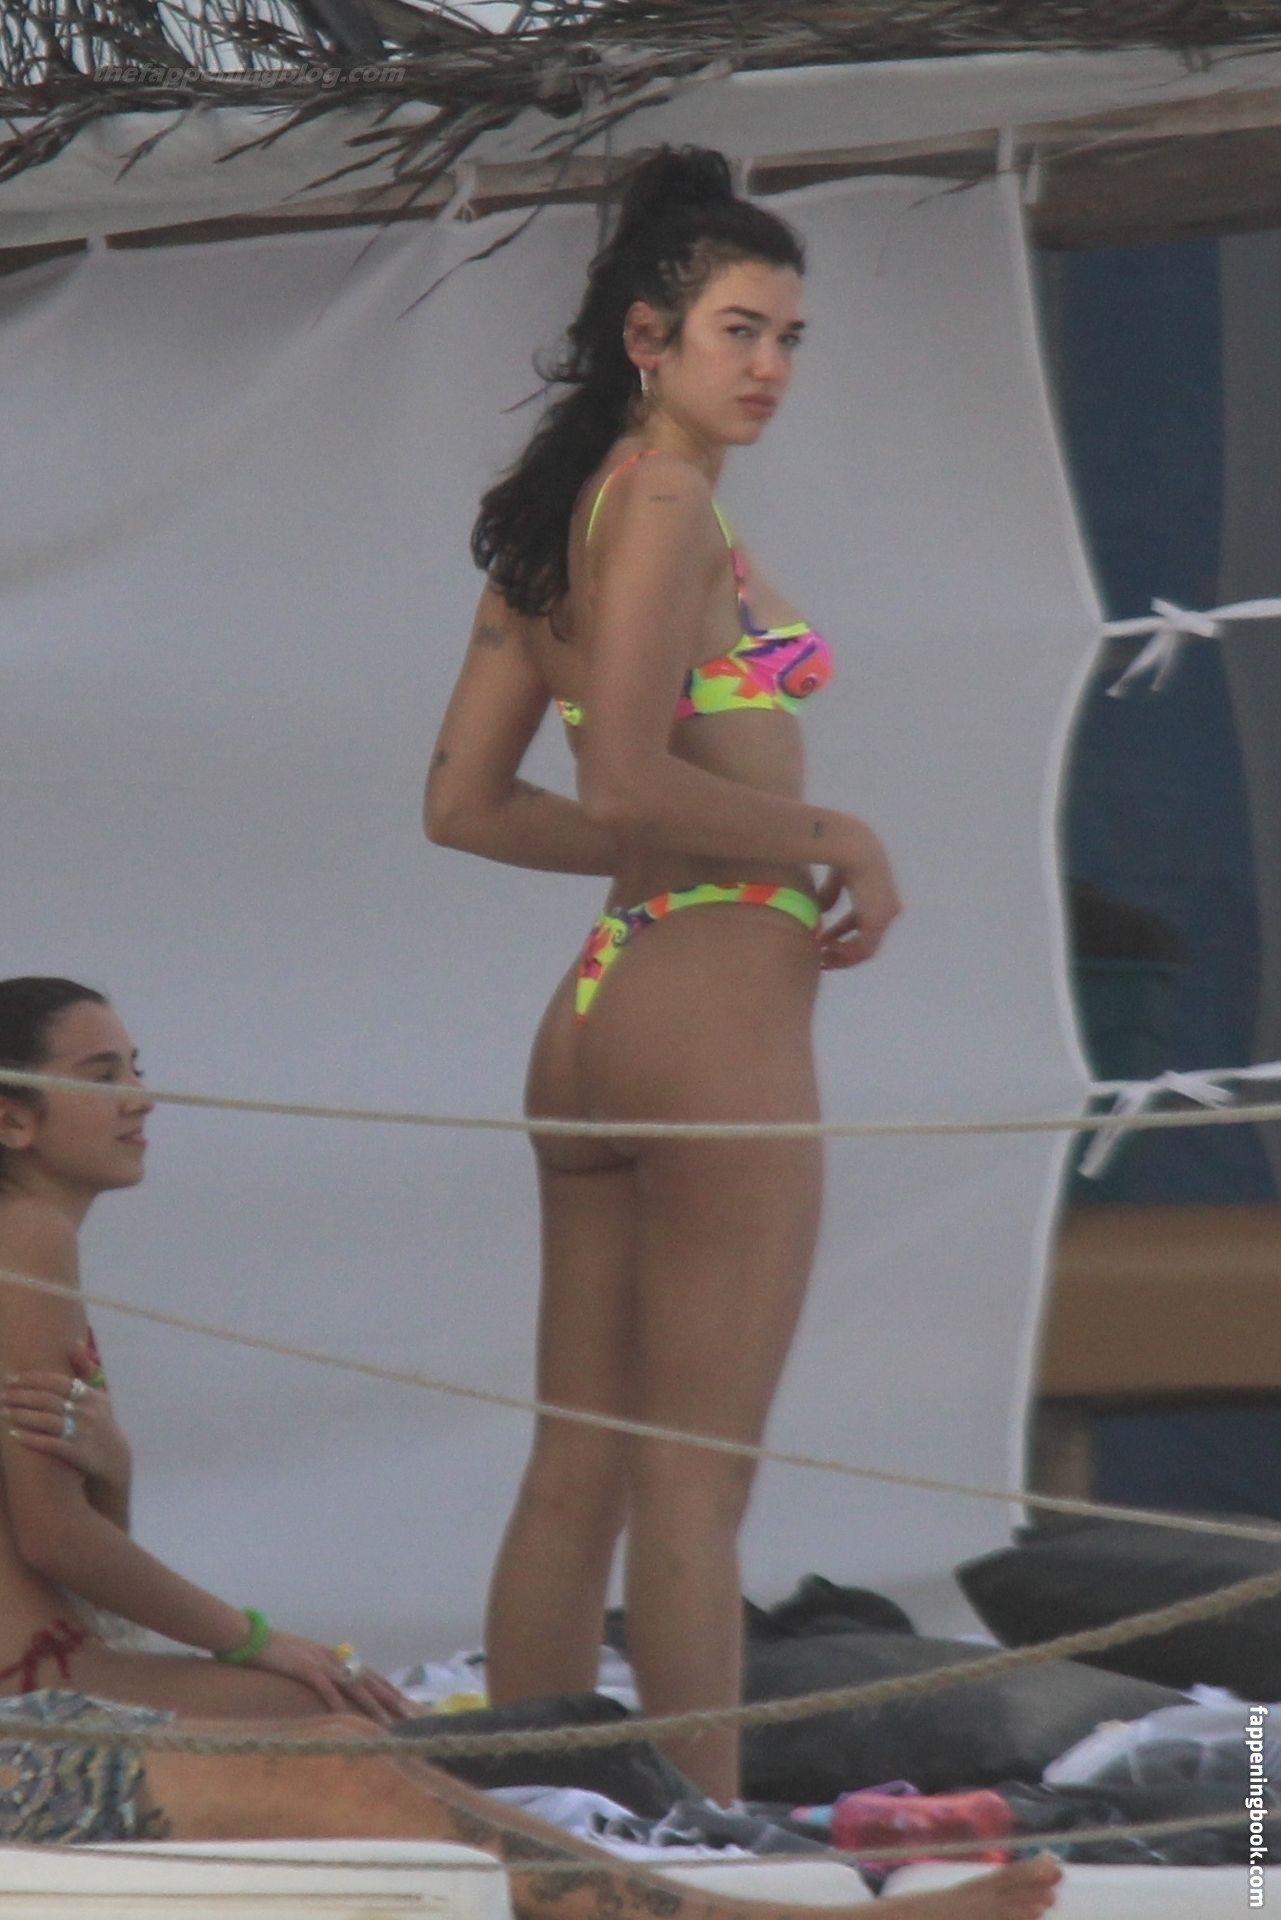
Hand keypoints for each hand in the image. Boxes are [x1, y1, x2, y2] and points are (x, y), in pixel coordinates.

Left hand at [2, 1354, 131, 1494]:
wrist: (114, 1459)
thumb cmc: (101, 1423)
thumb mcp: (99, 1395)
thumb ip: (85, 1369)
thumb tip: (74, 1343)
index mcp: (91, 1395)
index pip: (58, 1382)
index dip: (32, 1379)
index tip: (11, 1378)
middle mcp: (87, 1412)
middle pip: (48, 1400)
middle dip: (22, 1397)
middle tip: (2, 1395)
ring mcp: (82, 1433)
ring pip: (46, 1421)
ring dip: (22, 1416)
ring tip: (3, 1412)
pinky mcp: (75, 1453)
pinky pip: (49, 1444)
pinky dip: (30, 1438)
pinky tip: (13, 1434)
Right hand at [247, 1631, 416, 1723]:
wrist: (253, 1637)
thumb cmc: (277, 1653)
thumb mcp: (304, 1661)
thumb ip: (320, 1673)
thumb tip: (332, 1691)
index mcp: (333, 1656)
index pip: (366, 1672)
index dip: (384, 1686)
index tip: (401, 1701)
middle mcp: (331, 1658)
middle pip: (366, 1678)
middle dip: (387, 1696)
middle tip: (404, 1713)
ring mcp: (319, 1662)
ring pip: (351, 1684)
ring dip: (369, 1702)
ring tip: (383, 1719)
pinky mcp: (303, 1668)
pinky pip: (323, 1686)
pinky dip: (334, 1699)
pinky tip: (344, 1713)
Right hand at [815, 822, 902, 968]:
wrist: (853, 847)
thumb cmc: (843, 855)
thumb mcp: (837, 877)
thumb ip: (831, 894)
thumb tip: (823, 910)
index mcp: (880, 896)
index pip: (863, 922)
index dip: (842, 933)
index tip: (823, 940)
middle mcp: (887, 909)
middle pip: (866, 939)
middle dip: (842, 949)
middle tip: (822, 956)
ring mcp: (884, 917)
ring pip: (866, 950)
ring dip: (843, 957)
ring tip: (822, 958)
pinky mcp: (877, 923)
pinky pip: (863, 950)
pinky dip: (845, 953)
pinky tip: (827, 948)